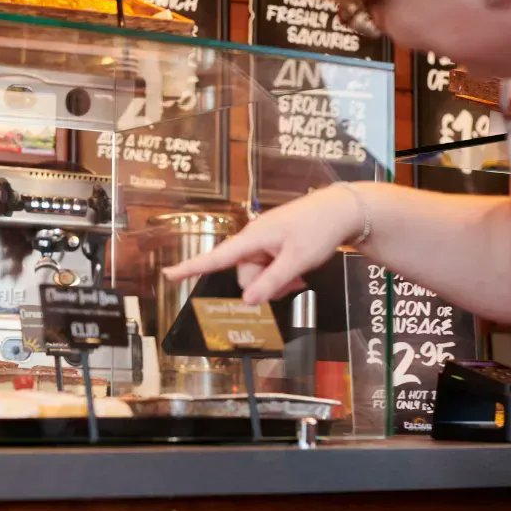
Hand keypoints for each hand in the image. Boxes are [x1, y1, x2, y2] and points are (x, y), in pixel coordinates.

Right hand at [163, 185, 363, 303]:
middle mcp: (253, 239)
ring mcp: (264, 241)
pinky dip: (281, 274)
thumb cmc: (319, 228)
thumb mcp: (297, 260)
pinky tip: (298, 272)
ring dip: (276, 281)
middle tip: (293, 284)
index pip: (215, 257)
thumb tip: (247, 301)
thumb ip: (271, 282)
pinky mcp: (275, 244)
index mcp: (252, 238)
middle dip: (263, 286)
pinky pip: (268, 266)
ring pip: (258, 273)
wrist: (342, 209)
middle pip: (244, 274)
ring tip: (299, 277)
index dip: (190, 268)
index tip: (168, 275)